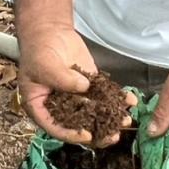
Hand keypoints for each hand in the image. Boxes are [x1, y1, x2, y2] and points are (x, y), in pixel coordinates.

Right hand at [17, 25, 125, 146]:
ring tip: (125, 119)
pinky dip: (117, 98)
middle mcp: (60, 107)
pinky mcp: (90, 86)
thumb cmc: (38, 51)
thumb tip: (83, 88)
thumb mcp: (45, 66)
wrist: (49, 32)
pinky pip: (103, 95)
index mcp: (41, 109)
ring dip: (110, 117)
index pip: (56, 128)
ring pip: (94, 113)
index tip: (87, 136)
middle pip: (79, 125)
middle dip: (98, 131)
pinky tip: (130, 100)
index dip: (71, 134)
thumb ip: (62, 79)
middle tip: (113, 135)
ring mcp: (77, 97)